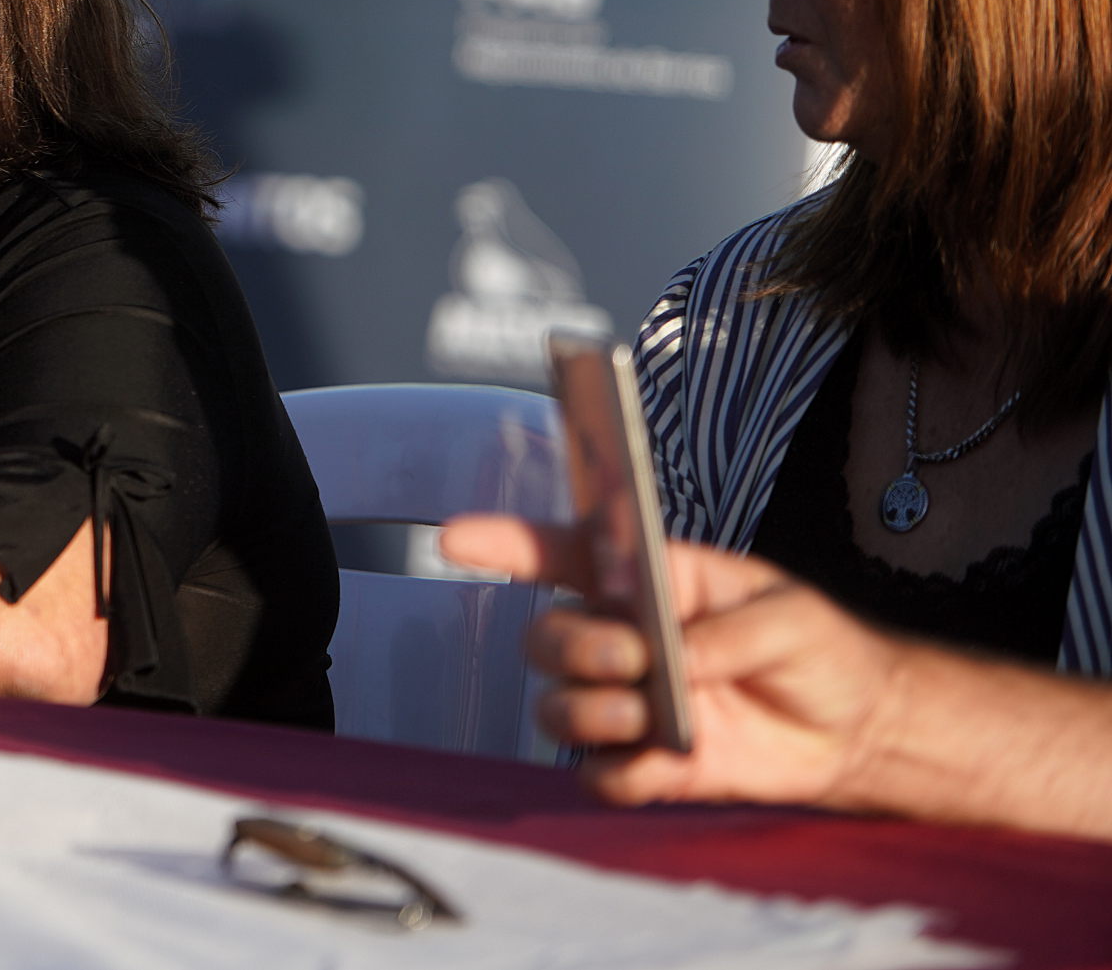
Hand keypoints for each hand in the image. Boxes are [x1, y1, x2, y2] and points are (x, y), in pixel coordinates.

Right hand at [440, 513, 905, 810]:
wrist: (858, 729)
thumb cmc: (817, 648)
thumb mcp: (788, 614)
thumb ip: (728, 630)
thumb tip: (677, 658)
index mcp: (644, 582)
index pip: (559, 555)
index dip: (504, 543)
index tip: (456, 538)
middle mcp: (619, 641)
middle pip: (544, 638)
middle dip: (573, 646)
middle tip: (632, 657)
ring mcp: (627, 705)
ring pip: (557, 708)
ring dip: (591, 710)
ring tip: (650, 713)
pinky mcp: (648, 765)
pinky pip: (598, 776)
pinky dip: (619, 772)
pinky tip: (660, 761)